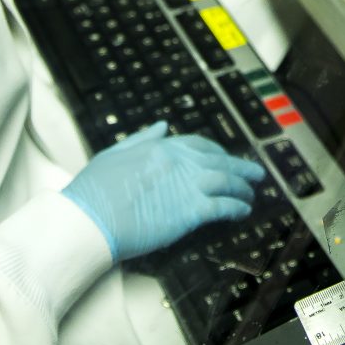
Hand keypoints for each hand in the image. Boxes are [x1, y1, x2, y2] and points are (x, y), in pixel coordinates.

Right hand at [61, 122, 264, 261]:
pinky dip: (237, 208)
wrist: (89, 218)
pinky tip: (243, 211)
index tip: (224, 157)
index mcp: (161, 147)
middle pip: (219, 162)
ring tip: (253, 193)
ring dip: (243, 188)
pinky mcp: (190, 212)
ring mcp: (187, 186)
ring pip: (227, 182)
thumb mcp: (115, 153)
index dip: (215, 152)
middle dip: (240, 167)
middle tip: (256, 173)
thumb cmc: (94, 191)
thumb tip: (163, 125)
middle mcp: (179, 162)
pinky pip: (223, 207)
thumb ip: (142, 138)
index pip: (198, 145)